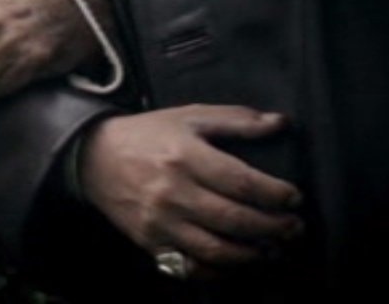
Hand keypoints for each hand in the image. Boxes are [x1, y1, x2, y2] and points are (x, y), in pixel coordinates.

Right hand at [79, 106, 302, 277]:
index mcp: (186, 156)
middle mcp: (173, 192)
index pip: (242, 182)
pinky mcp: (151, 243)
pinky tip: (237, 262)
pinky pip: (191, 267)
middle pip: (234, 219)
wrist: (95, 158)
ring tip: (272, 248)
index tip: (294, 197)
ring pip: (216, 249)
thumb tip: (279, 123)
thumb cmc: (149, 135)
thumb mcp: (190, 116)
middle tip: (293, 227)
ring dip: (252, 254)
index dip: (274, 194)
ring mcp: (161, 222)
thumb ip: (236, 119)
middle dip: (272, 227)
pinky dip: (219, 271)